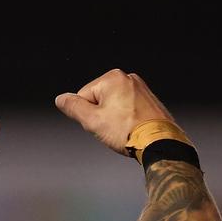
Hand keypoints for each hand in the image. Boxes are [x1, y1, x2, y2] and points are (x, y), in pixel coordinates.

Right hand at [54, 69, 174, 155]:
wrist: (160, 142)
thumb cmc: (128, 131)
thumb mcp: (92, 121)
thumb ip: (73, 107)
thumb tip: (61, 99)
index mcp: (112, 78)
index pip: (83, 97)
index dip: (88, 115)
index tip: (101, 125)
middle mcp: (128, 78)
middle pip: (99, 100)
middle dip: (102, 116)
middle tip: (113, 129)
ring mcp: (141, 89)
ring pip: (114, 106)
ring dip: (115, 120)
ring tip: (124, 131)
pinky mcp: (150, 101)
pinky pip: (129, 110)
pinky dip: (128, 121)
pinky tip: (133, 130)